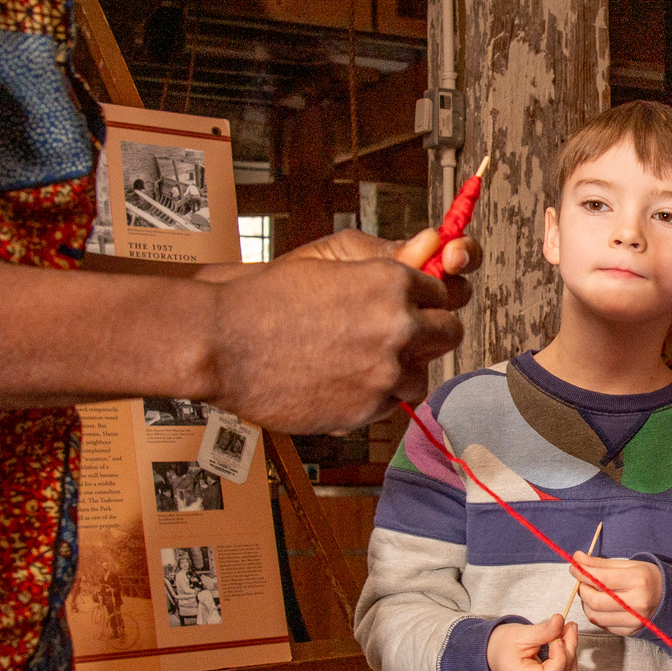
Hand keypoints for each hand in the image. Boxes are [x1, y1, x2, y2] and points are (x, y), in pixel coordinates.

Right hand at [201, 233, 478, 430]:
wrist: (223, 342)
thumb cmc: (266, 300)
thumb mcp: (328, 265)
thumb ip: (381, 271)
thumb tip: (422, 261)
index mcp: (392, 282)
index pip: (442, 293)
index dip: (425, 302)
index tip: (411, 310)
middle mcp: (399, 326)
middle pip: (449, 333)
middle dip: (429, 335)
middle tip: (403, 340)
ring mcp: (385, 371)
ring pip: (422, 376)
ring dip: (400, 373)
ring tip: (364, 367)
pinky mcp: (367, 409)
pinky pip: (390, 406)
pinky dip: (372, 399)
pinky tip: (342, 385)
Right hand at [487, 614, 578, 670]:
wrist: (494, 656)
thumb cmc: (504, 645)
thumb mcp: (522, 633)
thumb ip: (544, 630)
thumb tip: (560, 620)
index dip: (561, 658)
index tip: (558, 639)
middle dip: (569, 651)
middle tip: (568, 629)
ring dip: (571, 658)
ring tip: (564, 639)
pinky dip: (569, 667)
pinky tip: (562, 653)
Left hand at [573, 554, 664, 635]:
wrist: (668, 598)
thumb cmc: (646, 578)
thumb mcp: (628, 565)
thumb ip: (600, 563)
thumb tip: (577, 559)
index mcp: (638, 580)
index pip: (601, 579)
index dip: (582, 573)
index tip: (574, 568)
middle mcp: (638, 603)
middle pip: (595, 601)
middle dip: (582, 591)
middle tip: (582, 582)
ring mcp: (635, 620)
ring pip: (596, 617)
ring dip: (586, 604)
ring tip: (591, 593)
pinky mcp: (630, 631)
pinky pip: (603, 626)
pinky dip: (596, 614)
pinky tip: (601, 605)